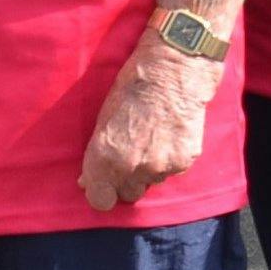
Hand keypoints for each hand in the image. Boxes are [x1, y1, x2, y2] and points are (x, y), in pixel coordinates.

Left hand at [81, 37, 214, 209]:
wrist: (174, 69)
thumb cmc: (133, 85)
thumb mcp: (104, 117)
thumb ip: (98, 153)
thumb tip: (87, 180)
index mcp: (105, 157)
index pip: (100, 200)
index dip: (102, 191)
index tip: (105, 182)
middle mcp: (131, 167)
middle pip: (128, 194)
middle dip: (127, 180)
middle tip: (132, 153)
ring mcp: (160, 166)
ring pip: (152, 181)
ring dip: (150, 168)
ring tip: (153, 136)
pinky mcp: (184, 161)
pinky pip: (172, 171)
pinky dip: (170, 157)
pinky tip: (169, 133)